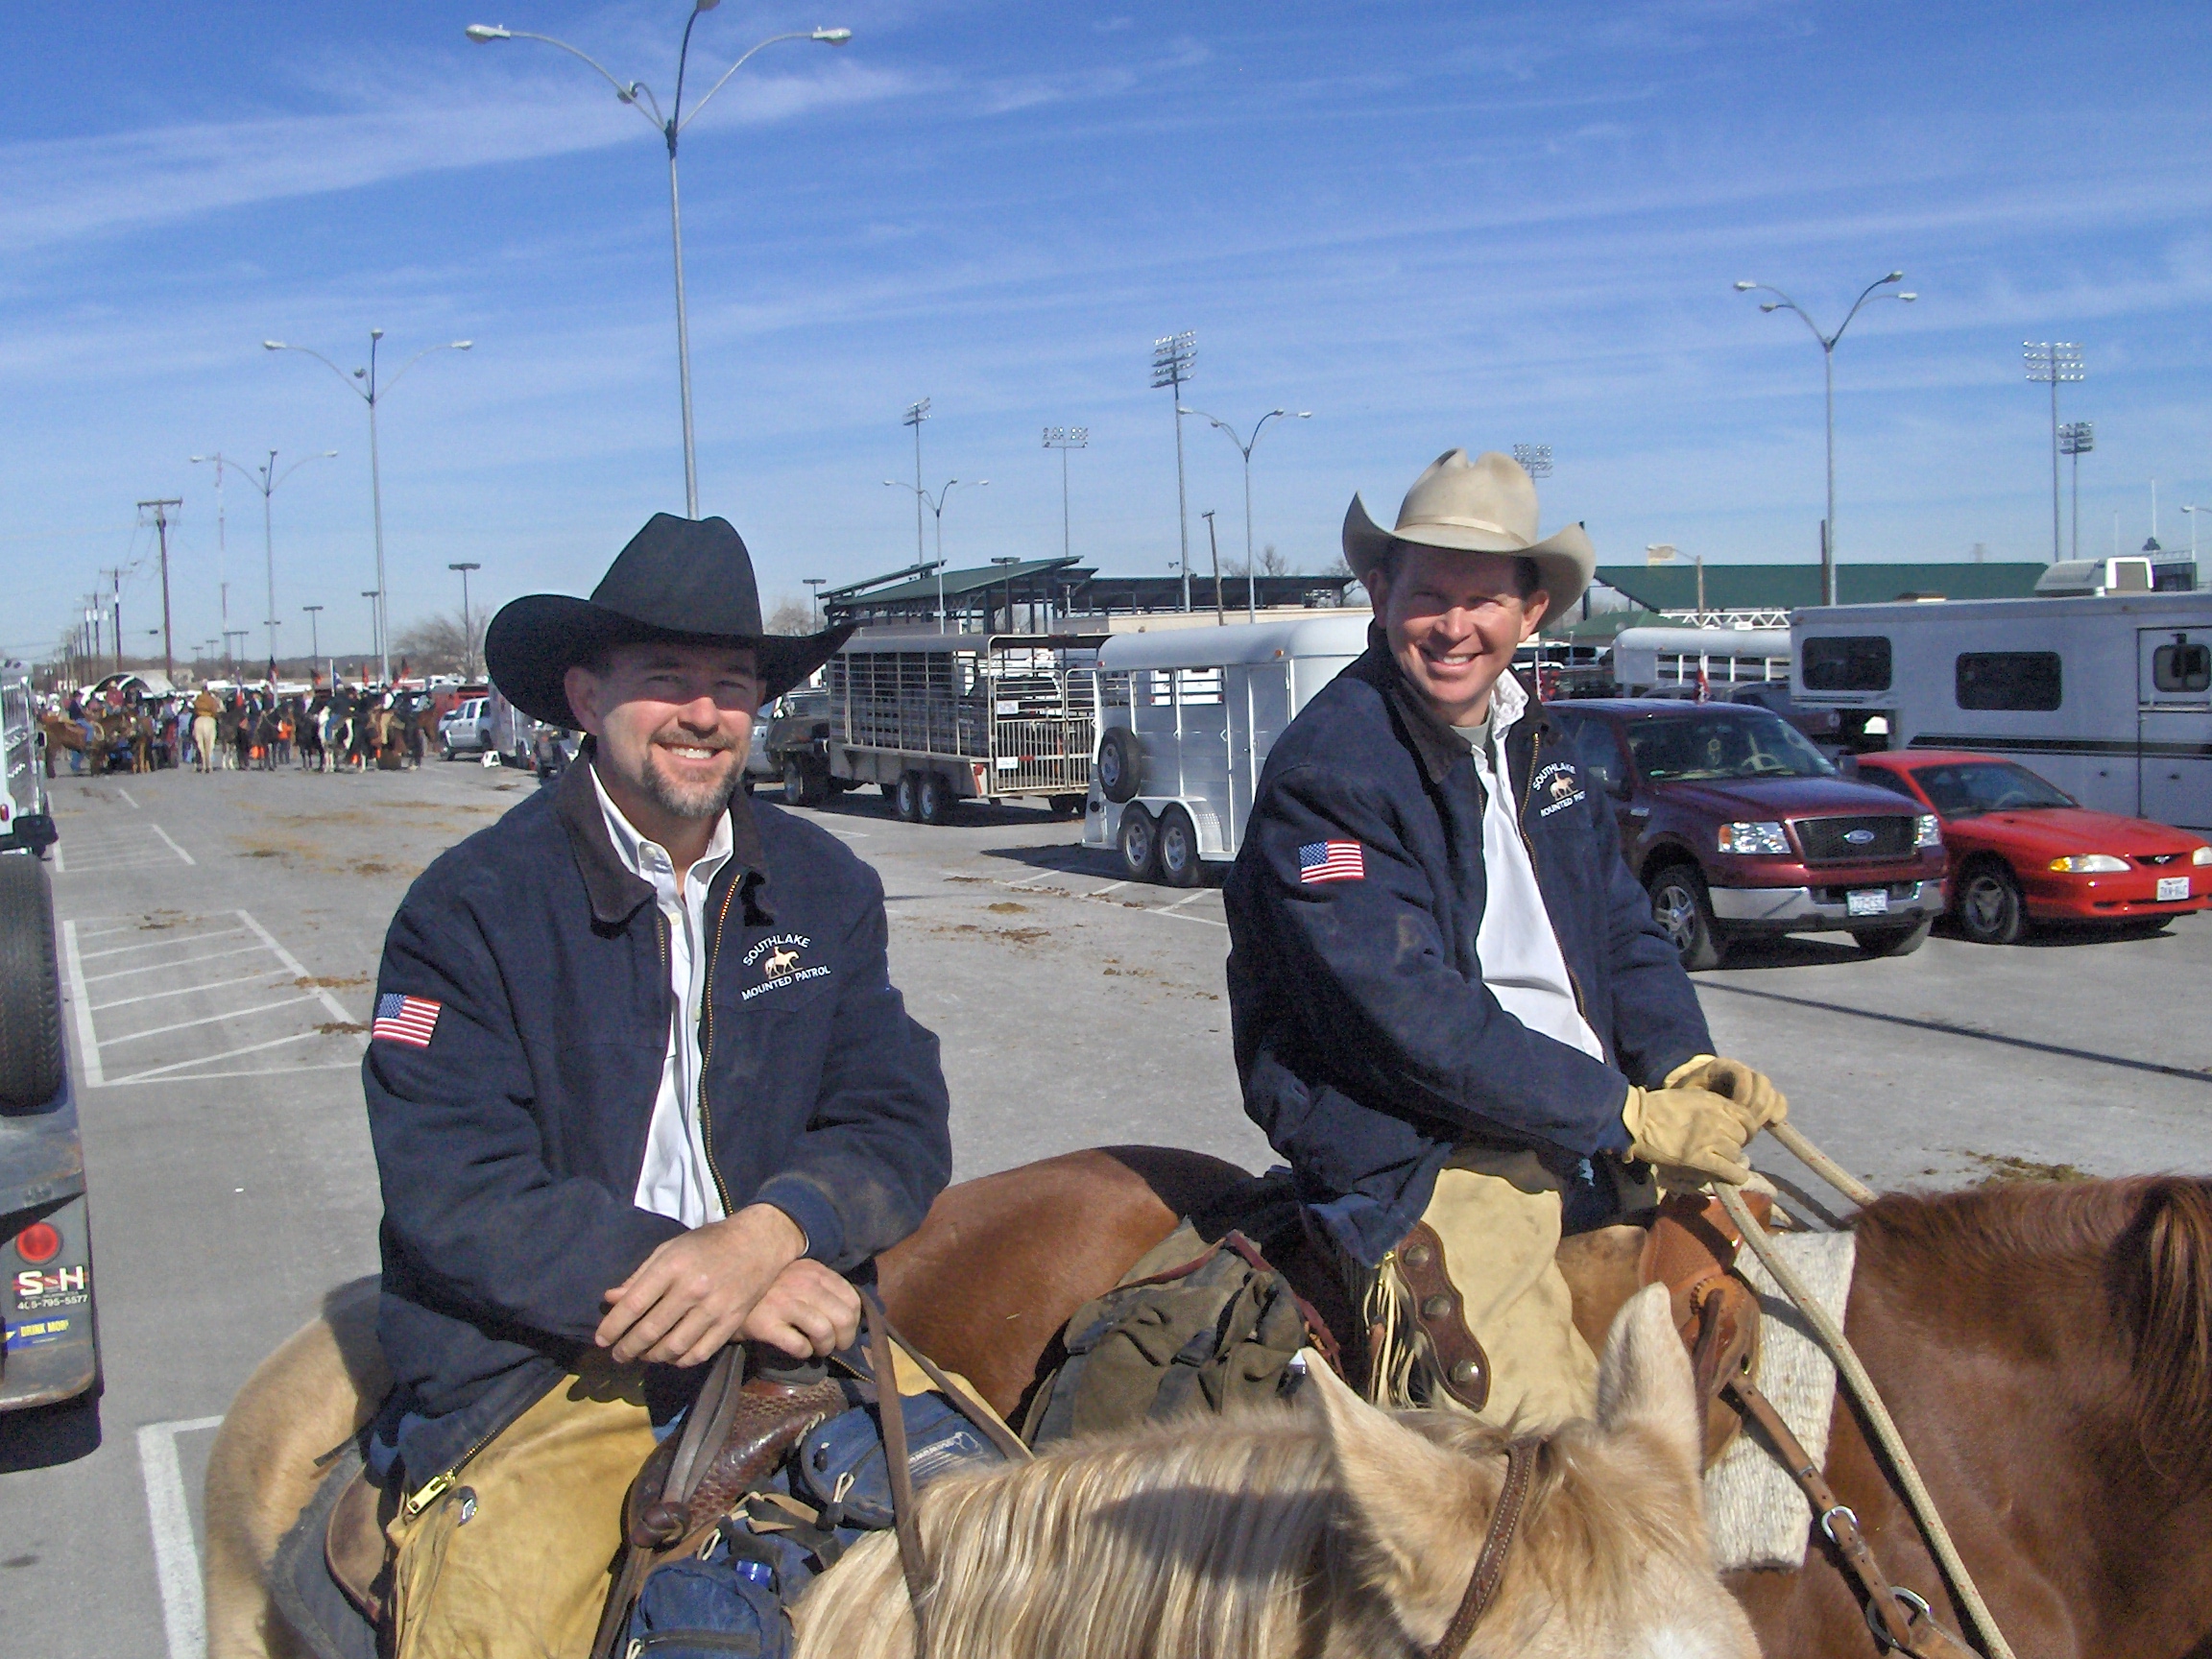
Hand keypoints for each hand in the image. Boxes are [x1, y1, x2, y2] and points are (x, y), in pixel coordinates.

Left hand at [598, 1203, 805, 1366]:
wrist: (758, 1243)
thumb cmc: (708, 1243)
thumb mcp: (670, 1249)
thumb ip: (640, 1276)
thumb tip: (610, 1299)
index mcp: (672, 1266)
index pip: (633, 1305)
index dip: (612, 1327)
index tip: (601, 1340)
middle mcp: (692, 1289)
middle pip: (650, 1331)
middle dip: (627, 1348)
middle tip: (618, 1355)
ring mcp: (714, 1309)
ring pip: (673, 1348)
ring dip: (652, 1357)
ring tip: (643, 1355)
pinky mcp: (731, 1323)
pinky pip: (699, 1353)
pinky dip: (680, 1360)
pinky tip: (671, 1356)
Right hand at [741, 1259, 862, 1360]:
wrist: (724, 1291)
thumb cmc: (767, 1288)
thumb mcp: (798, 1277)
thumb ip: (822, 1289)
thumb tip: (850, 1318)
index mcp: (814, 1270)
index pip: (852, 1298)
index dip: (854, 1321)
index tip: (844, 1331)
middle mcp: (802, 1283)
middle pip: (843, 1318)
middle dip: (844, 1338)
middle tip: (834, 1346)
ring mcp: (783, 1302)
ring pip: (824, 1332)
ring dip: (824, 1347)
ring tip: (817, 1349)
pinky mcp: (766, 1323)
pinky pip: (799, 1345)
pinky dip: (804, 1352)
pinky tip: (799, 1349)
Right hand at [1620, 1084, 1759, 1185]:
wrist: (1638, 1120)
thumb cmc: (1659, 1106)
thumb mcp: (1692, 1096)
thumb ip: (1712, 1105)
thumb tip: (1727, 1119)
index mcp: (1716, 1102)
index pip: (1748, 1118)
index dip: (1746, 1129)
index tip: (1737, 1135)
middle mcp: (1717, 1120)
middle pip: (1741, 1138)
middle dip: (1734, 1144)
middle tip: (1721, 1149)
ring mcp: (1709, 1140)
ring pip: (1735, 1154)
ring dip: (1729, 1159)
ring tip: (1717, 1160)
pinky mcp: (1699, 1159)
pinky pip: (1729, 1171)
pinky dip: (1735, 1177)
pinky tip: (1732, 1177)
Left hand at [1663, 1054, 1787, 1129]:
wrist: (1688, 1096)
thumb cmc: (1684, 1097)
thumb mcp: (1686, 1094)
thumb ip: (1696, 1099)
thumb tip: (1710, 1113)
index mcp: (1722, 1067)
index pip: (1743, 1073)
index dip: (1744, 1092)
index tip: (1736, 1109)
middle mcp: (1741, 1072)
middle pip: (1761, 1082)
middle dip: (1757, 1104)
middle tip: (1748, 1122)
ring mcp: (1752, 1084)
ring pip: (1770, 1091)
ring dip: (1767, 1109)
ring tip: (1756, 1125)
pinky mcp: (1760, 1097)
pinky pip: (1776, 1099)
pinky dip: (1778, 1110)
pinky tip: (1774, 1123)